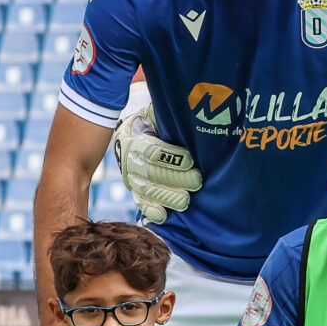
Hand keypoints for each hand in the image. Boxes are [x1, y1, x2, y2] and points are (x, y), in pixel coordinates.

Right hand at [114, 107, 201, 223]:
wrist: (138, 133)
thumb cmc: (156, 122)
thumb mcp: (158, 113)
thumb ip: (166, 114)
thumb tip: (188, 110)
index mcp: (134, 137)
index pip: (152, 150)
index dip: (171, 157)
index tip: (191, 160)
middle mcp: (129, 159)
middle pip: (151, 173)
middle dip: (175, 178)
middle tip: (197, 180)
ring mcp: (131, 177)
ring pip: (146, 190)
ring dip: (167, 196)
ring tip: (186, 200)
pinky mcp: (136, 191)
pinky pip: (141, 203)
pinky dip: (151, 210)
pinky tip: (163, 215)